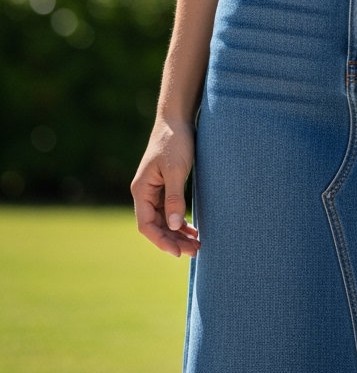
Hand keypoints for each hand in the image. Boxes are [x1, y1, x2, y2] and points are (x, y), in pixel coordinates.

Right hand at [131, 118, 200, 257]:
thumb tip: (175, 227)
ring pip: (164, 220)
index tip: (178, 253)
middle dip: (173, 240)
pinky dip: (180, 221)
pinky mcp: (165, 186)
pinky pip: (169, 210)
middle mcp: (145, 193)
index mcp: (142, 190)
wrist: (177, 119)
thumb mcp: (176, 170)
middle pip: (156, 225)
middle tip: (196, 250)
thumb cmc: (175, 141)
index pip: (146, 225)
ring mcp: (154, 190)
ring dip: (178, 233)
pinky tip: (192, 229)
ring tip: (197, 244)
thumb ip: (174, 198)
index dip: (161, 241)